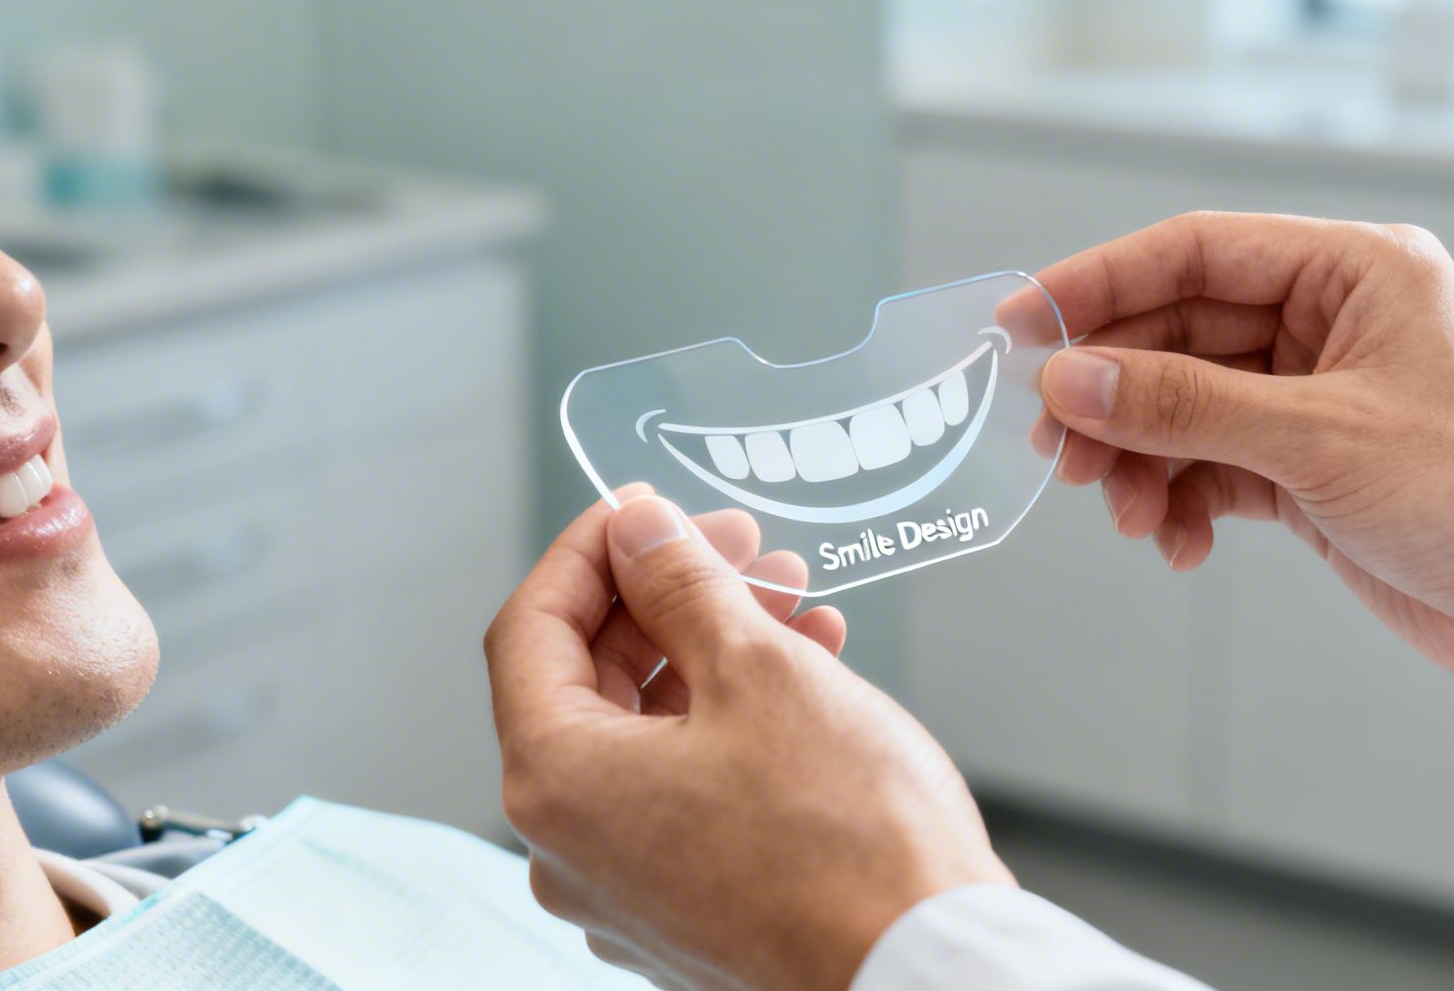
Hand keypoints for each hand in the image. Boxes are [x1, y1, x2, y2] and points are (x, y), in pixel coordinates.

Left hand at [485, 489, 1011, 990]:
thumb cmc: (847, 841)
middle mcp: (570, 850)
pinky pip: (684, 791)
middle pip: (588, 682)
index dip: (589, 551)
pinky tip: (807, 679)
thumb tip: (636, 531)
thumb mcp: (760, 669)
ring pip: (647, 736)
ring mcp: (626, 891)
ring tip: (797, 606)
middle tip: (743, 549)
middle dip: (669, 600)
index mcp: (557, 784)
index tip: (645, 509)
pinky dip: (732, 725)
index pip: (530, 629)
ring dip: (714, 656)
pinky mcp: (687, 912)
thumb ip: (681, 584)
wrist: (922, 970)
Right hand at [1015, 212, 1453, 748]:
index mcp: (1356, 271)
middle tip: (1057, 447)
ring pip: (1185, 406)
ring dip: (1139, 458)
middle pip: (1178, 334)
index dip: (1098, 282)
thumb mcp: (1319, 440)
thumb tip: (1072, 378)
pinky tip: (1174, 543)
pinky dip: (1179, 501)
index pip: (1195, 251)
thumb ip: (1184, 405)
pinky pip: (1211, 465)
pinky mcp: (1313, 468)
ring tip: (1121, 511)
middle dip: (1114, 394)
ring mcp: (1320, 398)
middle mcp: (1333, 323)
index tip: (1021, 323)